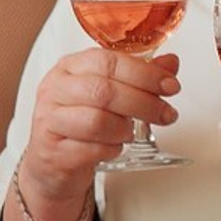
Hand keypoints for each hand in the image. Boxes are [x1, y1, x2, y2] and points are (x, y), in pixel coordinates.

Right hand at [18, 46, 177, 212]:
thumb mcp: (107, 92)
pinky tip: (113, 146)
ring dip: (125, 129)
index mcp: (69, 68)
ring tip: (130, 131)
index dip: (144, 73)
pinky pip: (92, 150)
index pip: (107, 61)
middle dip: (144, 103)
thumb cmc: (79, 121)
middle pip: (103, 91)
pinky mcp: (53, 150)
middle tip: (165, 113)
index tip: (169, 85)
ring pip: (98, 121)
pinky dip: (112, 149)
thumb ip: (139, 76)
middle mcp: (56, 90)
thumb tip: (169, 63)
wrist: (51, 159)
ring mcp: (50, 120)